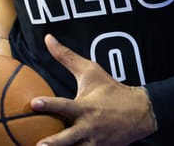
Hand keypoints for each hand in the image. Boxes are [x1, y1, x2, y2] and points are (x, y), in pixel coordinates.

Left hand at [30, 34, 156, 145]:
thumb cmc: (111, 90)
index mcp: (84, 107)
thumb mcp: (90, 71)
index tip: (33, 103)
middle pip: (68, 138)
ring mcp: (94, 142)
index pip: (63, 105)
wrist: (140, 112)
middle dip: (54, 143)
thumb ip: (66, 57)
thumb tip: (48, 38)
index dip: (48, 105)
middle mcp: (87, 127)